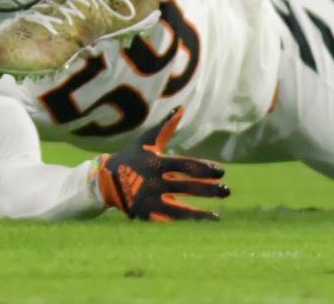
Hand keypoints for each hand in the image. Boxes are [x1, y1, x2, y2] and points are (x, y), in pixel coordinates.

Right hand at [94, 107, 228, 221]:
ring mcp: (149, 200)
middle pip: (186, 187)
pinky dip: (183, 224)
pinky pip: (167, 221)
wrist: (106, 181)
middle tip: (227, 190)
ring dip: (199, 213)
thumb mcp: (147, 141)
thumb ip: (166, 126)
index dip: (205, 169)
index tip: (221, 171)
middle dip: (209, 189)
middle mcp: (154, 182)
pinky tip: (197, 225)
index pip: (186, 166)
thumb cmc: (132, 157)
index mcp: (157, 162)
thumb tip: (181, 108)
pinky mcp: (145, 215)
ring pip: (179, 209)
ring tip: (217, 215)